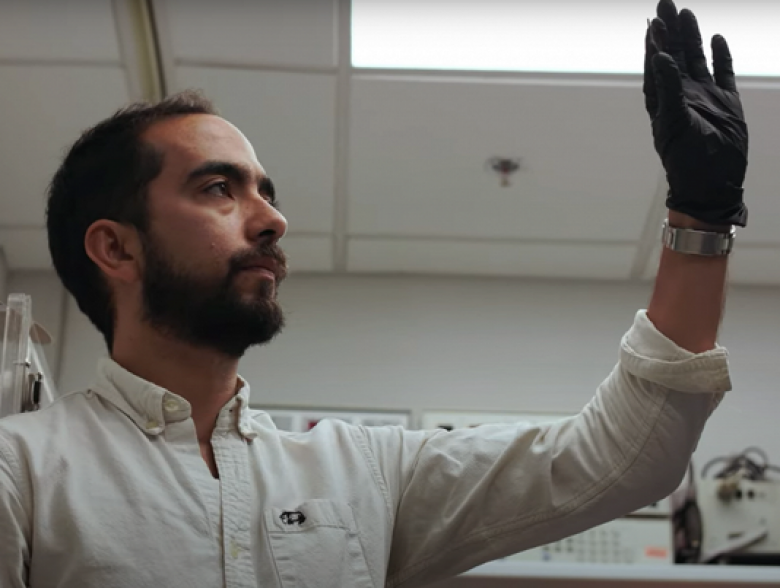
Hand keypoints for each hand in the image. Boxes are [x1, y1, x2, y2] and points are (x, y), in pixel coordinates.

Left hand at [644, 0, 747, 226]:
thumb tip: (659, 56)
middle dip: (670, 30)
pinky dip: (721, 56)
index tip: (652, 20)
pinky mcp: (726, 102)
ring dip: (693, 37)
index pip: (656, 64)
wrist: (712, 181)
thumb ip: (668, 88)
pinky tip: (717, 38)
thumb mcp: (674, 121)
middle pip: (676, 54)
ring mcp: (705, 97)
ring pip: (697, 59)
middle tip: (666, 3)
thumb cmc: (686, 158)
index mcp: (664, 100)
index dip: (654, 42)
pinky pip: (723, 73)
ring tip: (687, 13)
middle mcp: (682, 94)